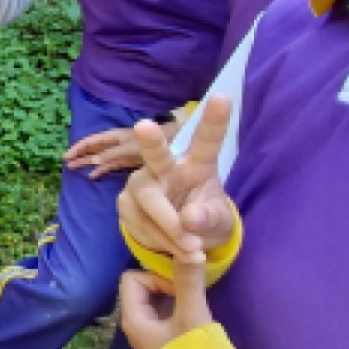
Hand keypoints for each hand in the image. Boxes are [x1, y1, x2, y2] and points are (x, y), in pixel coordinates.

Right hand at [64, 125, 156, 179]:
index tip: (66, 156)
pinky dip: (100, 170)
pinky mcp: (125, 161)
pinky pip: (108, 165)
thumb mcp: (129, 148)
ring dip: (86, 162)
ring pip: (98, 158)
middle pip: (92, 149)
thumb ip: (111, 154)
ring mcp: (119, 153)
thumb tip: (93, 161)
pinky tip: (92, 175)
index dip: (77, 148)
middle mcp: (113, 144)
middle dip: (79, 155)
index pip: (90, 141)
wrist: (169, 144)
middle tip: (66, 163)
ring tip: (72, 168)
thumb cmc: (148, 144)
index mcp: (112, 137)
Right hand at [117, 96, 236, 256]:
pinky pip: (139, 223)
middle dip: (151, 141)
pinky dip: (158, 240)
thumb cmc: (205, 221)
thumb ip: (209, 220)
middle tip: (145, 125)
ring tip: (193, 252)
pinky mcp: (125, 201)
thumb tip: (190, 217)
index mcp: (198, 165)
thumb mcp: (219, 224)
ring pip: (149, 203)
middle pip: (156, 155)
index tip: (223, 97)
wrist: (181, 242)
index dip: (215, 119)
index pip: (207, 140)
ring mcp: (141, 183)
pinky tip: (171, 246)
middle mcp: (166, 167)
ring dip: (171, 232)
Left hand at [118, 248, 213, 348]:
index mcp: (133, 319)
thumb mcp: (193, 315)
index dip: (155, 276)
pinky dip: (178, 306)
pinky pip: (165, 314)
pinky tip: (196, 312)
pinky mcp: (166, 342)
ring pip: (155, 301)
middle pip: (142, 288)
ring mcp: (151, 336)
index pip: (132, 279)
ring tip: (196, 299)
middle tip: (190, 290)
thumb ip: (188, 281)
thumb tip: (189, 247)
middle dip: (165, 284)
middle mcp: (136, 326)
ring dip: (173, 295)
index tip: (180, 288)